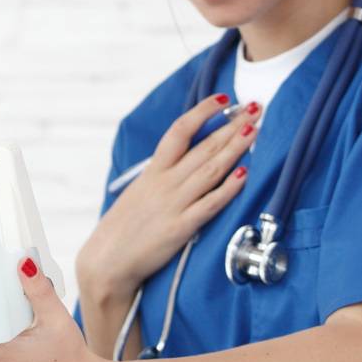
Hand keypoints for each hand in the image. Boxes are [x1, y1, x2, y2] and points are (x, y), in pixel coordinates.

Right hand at [76, 94, 260, 301]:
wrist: (107, 261)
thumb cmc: (122, 228)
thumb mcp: (138, 192)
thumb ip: (161, 177)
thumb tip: (183, 164)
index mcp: (152, 171)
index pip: (179, 131)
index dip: (202, 112)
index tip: (222, 100)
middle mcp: (164, 182)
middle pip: (203, 147)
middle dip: (231, 125)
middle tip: (255, 109)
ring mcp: (174, 204)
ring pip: (211, 169)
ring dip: (235, 148)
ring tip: (255, 131)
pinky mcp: (181, 228)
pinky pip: (210, 204)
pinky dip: (229, 188)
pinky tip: (244, 174)